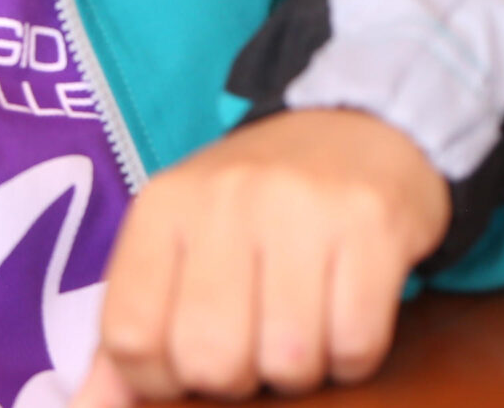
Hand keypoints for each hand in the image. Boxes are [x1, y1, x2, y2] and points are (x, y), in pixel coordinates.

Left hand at [73, 108, 450, 404]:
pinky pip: (356, 343)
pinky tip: (346, 317)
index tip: (192, 357)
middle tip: (257, 343)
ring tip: (304, 327)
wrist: (361, 125)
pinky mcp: (371, 222)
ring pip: (289, 362)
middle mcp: (226, 196)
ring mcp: (302, 205)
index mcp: (165, 206)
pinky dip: (353, 357)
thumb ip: (133, 332)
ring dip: (302, 370)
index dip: (162, 377)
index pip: (131, 338)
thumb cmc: (259, 208)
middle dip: (240, 378)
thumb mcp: (182, 247)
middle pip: (212, 359)